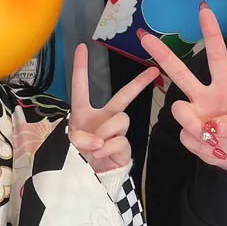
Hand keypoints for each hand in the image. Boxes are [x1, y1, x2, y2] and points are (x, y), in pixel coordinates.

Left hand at [67, 43, 158, 172]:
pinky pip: (120, 140)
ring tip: (95, 147)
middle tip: (153, 70)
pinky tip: (100, 154)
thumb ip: (82, 136)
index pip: (82, 86)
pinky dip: (107, 147)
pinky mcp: (124, 145)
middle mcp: (104, 117)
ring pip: (121, 119)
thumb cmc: (78, 157)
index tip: (82, 47)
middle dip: (139, 83)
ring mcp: (117, 131)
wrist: (90, 178)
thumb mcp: (72, 142)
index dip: (81, 67)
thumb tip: (99, 140)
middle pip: (124, 95)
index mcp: (85, 112)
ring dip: (106, 132)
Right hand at [139, 5, 226, 172]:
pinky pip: (186, 138)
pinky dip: (202, 148)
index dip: (211, 34)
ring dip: (194, 126)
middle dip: (162, 54)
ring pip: (179, 111)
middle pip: (179, 73)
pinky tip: (214, 149)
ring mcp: (195, 116)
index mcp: (225, 88)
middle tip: (144, 37)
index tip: (204, 11)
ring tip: (212, 139)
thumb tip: (212, 126)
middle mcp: (205, 98)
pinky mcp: (189, 135)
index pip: (217, 57)